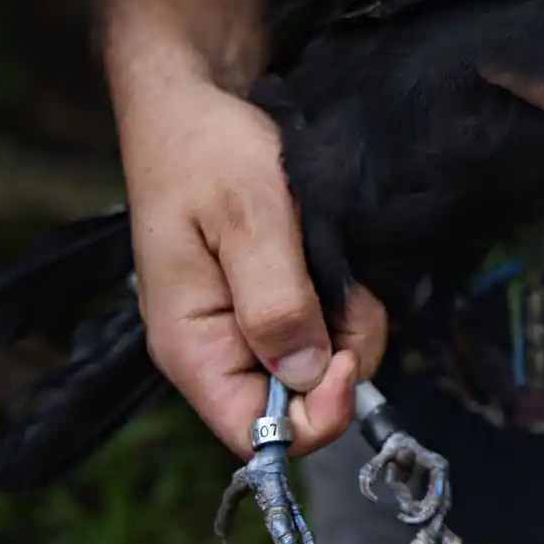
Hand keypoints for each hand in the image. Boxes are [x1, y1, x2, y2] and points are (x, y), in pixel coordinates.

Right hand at [115, 70, 387, 458]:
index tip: (348, 359)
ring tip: (333, 262)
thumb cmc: (210, 153)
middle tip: (348, 291)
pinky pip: (325, 332)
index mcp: (193, 348)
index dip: (315, 416)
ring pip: (323, 369)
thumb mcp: (252, 218)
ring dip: (350, 325)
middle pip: (301, 406)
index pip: (255, 436)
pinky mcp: (273, 306)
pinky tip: (333, 261)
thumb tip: (305, 374)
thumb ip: (278, 300)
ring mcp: (247, 330)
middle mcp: (218, 351)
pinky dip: (346, 305)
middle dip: (344, 360)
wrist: (198, 106)